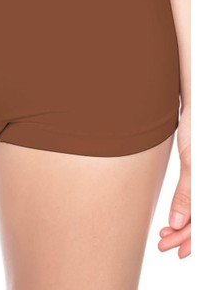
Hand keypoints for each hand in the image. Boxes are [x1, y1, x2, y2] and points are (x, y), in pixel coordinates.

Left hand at [158, 106, 190, 258]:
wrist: (194, 110)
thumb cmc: (195, 131)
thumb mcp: (191, 163)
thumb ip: (187, 194)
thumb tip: (178, 223)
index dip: (194, 241)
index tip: (177, 251)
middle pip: (202, 220)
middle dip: (185, 236)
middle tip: (163, 245)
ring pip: (199, 213)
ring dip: (184, 227)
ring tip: (164, 235)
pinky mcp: (201, 178)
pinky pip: (197, 202)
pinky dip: (185, 214)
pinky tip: (173, 221)